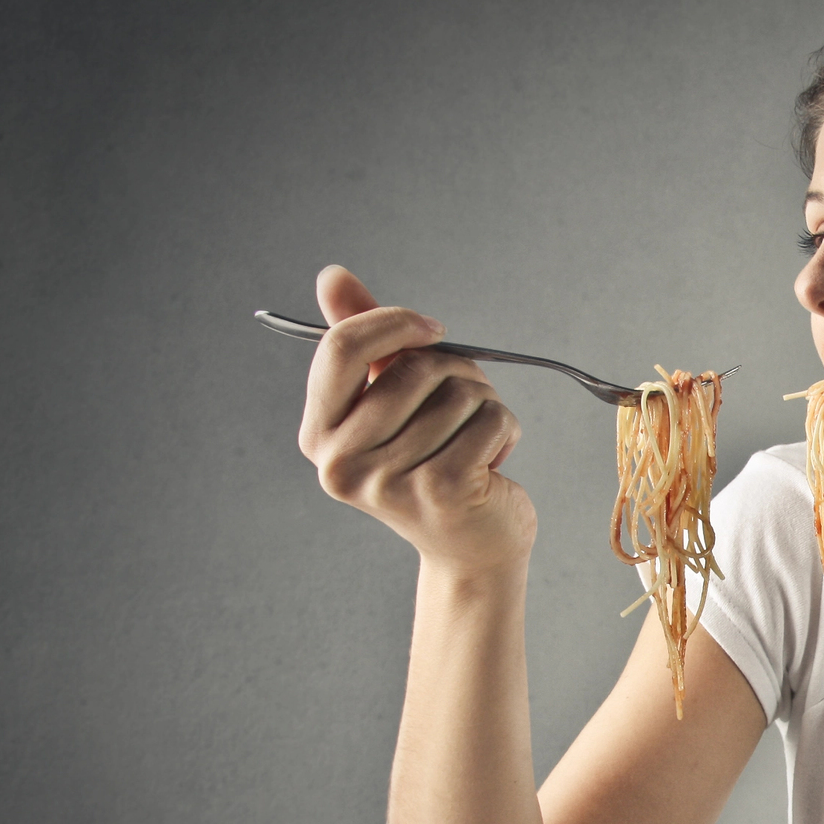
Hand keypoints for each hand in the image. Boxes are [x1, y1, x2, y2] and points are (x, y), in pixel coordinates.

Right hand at [297, 265, 536, 572]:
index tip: (433, 330)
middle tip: (464, 408)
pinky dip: (506, 428)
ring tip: (475, 443)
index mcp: (317, 436)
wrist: (471, 548)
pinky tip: (494, 461)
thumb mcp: (390, 400)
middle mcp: (342, 463)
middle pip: (414, 367)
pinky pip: (490, 419)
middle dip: (457, 373)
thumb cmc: (431, 464)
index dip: (394, 323)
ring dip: (485, 405)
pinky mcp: (444, 490)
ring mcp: (391, 481)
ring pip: (459, 392)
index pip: (342, 348)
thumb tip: (332, 276)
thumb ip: (363, 341)